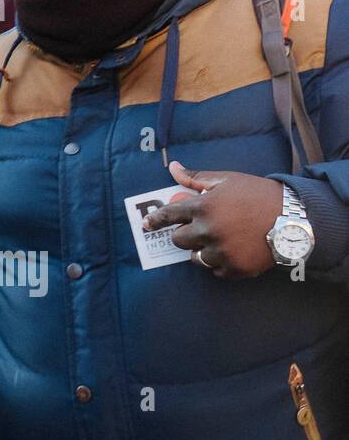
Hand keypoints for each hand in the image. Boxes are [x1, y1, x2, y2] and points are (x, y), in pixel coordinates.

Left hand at [142, 161, 281, 278]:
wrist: (294, 218)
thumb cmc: (258, 195)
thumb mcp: (227, 180)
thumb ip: (196, 178)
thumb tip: (172, 167)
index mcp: (203, 207)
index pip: (169, 215)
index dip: (155, 220)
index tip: (146, 225)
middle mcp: (208, 230)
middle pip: (179, 240)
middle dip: (185, 235)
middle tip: (200, 230)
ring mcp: (222, 252)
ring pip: (196, 258)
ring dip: (202, 251)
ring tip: (219, 242)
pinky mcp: (235, 269)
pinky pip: (216, 271)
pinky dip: (220, 264)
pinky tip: (232, 253)